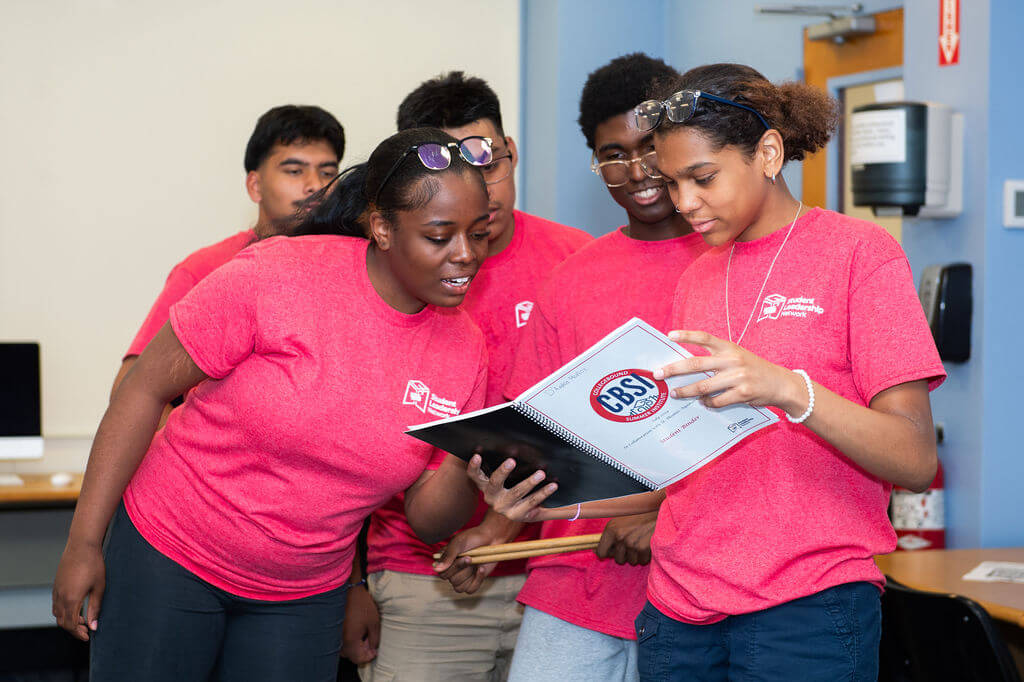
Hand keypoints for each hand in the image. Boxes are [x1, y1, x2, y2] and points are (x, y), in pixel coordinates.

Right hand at [52, 541, 104, 640]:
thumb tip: (94, 626)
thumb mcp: (99, 588)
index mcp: (71, 599)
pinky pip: (56, 604)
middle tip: (86, 630)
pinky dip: (64, 611)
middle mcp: (60, 597)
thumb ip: (95, 608)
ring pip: (57, 614)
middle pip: (63, 622)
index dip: (78, 634)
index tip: (88, 636)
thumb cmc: (94, 565)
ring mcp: (56, 590)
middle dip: (74, 629)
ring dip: (68, 620)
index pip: (71, 625)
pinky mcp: (56, 585)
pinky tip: (76, 607)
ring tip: (83, 619)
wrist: (82, 546)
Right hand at [340, 583, 379, 664]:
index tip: (374, 650)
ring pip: (344, 648)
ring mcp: (335, 635)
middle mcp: (339, 640)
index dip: (368, 657)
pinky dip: (348, 639)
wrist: (349, 590)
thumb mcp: (374, 623)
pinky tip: (355, 630)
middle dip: (361, 651)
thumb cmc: (361, 605)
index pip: (358, 659)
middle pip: (350, 656)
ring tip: (363, 635)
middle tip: (370, 641)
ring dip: (354, 646)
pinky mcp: (333, 628)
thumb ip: (375, 639)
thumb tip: (373, 648)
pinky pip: (339, 640)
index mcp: (350, 641)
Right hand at [433, 512, 521, 593]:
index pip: (442, 573)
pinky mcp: (473, 581)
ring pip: (459, 587)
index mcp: (445, 560)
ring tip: (475, 562)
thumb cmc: (473, 538)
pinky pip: (470, 590)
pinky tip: (481, 569)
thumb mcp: (458, 543)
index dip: (452, 568)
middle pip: (451, 580)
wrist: (491, 539)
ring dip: (469, 575)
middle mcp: (452, 570)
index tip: (462, 556)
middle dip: (462, 569)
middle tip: (470, 557)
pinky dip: (477, 580)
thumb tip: (436, 569)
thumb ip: (448, 556)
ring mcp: (463, 576)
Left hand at [466, 455, 556, 522]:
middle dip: (528, 483)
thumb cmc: (522, 508)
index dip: (542, 495)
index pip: (531, 504)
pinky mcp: (480, 484)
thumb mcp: (536, 513)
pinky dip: (475, 466)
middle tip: (540, 473)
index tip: (555, 485)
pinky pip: (474, 476)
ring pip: (495, 483)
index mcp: (516, 513)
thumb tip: (579, 505)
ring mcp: (490, 495)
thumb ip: (552, 509)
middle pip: (515, 493)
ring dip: (504, 471)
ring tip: (513, 460)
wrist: (493, 525)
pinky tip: (477, 456)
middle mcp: (501, 506)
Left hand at [596, 511, 658, 565]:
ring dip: (637, 555)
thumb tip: (598, 551)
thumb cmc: (642, 515)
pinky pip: (642, 561)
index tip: (613, 552)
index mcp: (611, 529)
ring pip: (631, 561)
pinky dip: (646, 556)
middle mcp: (619, 536)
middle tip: (633, 544)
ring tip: (642, 542)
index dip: (608, 554)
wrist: (661, 512)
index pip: (601, 552)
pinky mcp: (643, 548)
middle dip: (625, 555)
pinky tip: (649, 544)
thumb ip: (612, 535)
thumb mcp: (622, 520)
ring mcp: (631, 543)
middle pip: (618, 559)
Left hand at [656, 330, 805, 414]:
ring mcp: (738, 377)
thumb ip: (717, 359)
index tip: (670, 335)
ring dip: (685, 391)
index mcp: (729, 347)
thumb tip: (687, 368)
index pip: (705, 338)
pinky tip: (703, 403)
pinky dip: (707, 403)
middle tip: (658, 374)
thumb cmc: (754, 369)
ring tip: (674, 393)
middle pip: (696, 364)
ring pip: (703, 386)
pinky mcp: (742, 393)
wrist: (781, 383)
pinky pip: (716, 401)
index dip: (687, 335)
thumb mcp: (737, 357)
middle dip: (673, 369)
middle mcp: (732, 360)